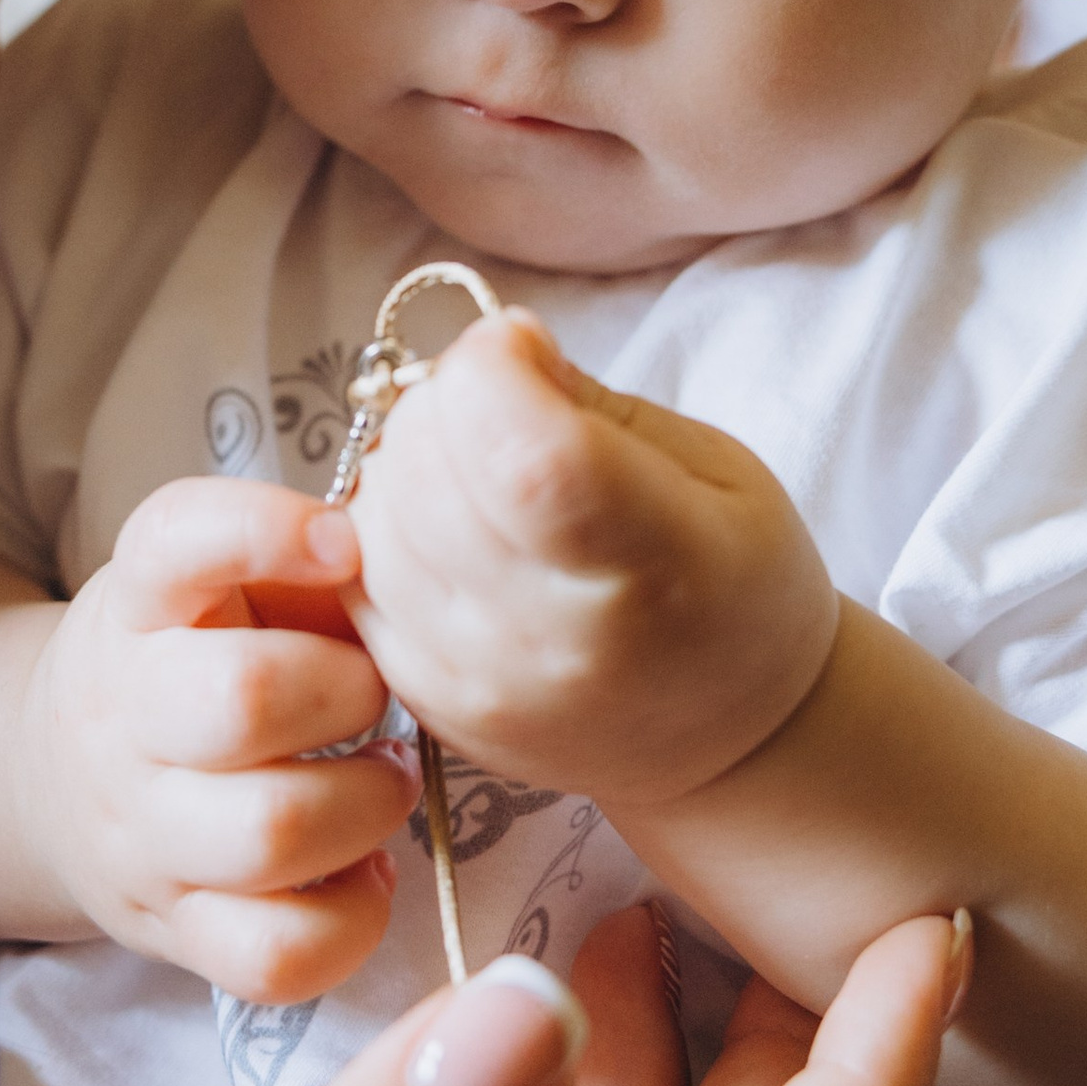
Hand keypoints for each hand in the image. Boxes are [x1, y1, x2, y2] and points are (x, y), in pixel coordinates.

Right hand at [19, 475, 419, 999]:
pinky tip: (363, 872)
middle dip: (348, 695)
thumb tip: (420, 594)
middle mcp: (125, 717)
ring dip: (367, 807)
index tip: (340, 545)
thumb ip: (312, 575)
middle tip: (371, 700)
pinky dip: (352, 918)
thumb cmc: (186, 662)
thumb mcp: (220, 586)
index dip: (267, 531)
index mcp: (139, 607)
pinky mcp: (174, 931)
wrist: (56, 779)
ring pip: (272, 835)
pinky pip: (276, 956)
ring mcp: (143, 837)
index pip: (176, 540)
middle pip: (242, 698)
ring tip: (380, 784)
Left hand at [347, 311, 838, 813]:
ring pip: (371, 516)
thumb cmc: (734, 585)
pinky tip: (450, 527)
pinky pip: (352, 575)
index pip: (521, 452)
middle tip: (503, 403)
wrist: (724, 737)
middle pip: (425, 469)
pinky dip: (384, 526)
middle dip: (446, 399)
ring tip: (480, 470)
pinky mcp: (423, 698)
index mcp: (654, 567)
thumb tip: (496, 348)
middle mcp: (550, 639)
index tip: (520, 347)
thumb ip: (589, 402)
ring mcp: (474, 679)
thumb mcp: (711, 468)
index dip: (493, 367)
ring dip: (409, 462)